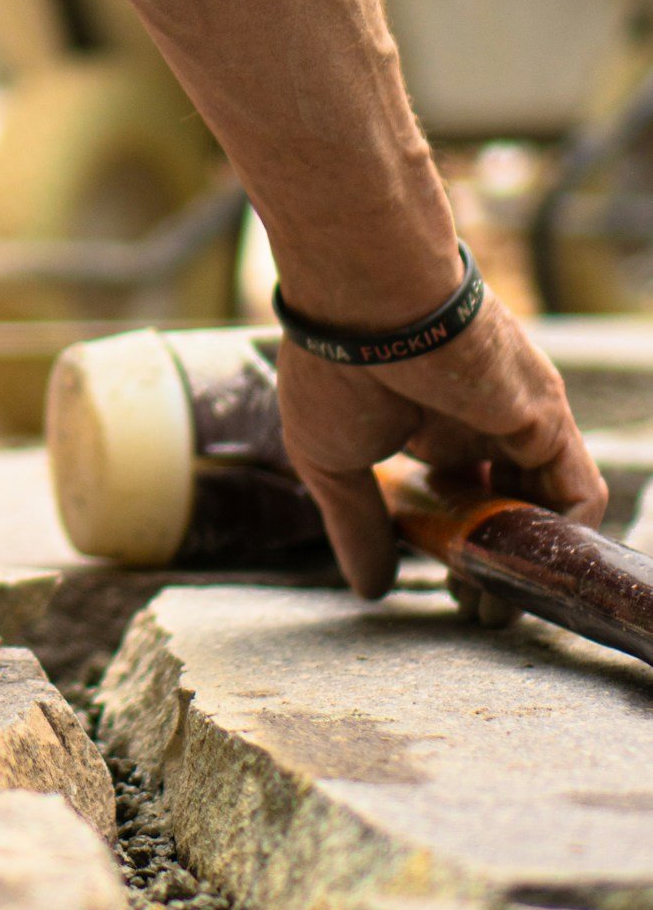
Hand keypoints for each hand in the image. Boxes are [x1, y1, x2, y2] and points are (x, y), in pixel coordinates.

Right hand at [276, 291, 606, 598]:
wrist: (368, 303)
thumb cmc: (335, 368)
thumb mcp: (331, 463)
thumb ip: (357, 525)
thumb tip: (368, 587)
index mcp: (429, 421)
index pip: (459, 491)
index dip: (452, 540)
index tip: (437, 581)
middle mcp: (480, 419)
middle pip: (505, 503)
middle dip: (492, 559)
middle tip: (474, 606)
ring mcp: (518, 417)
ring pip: (544, 504)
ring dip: (526, 559)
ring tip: (495, 604)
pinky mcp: (547, 418)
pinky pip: (577, 489)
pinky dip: (563, 536)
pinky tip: (528, 569)